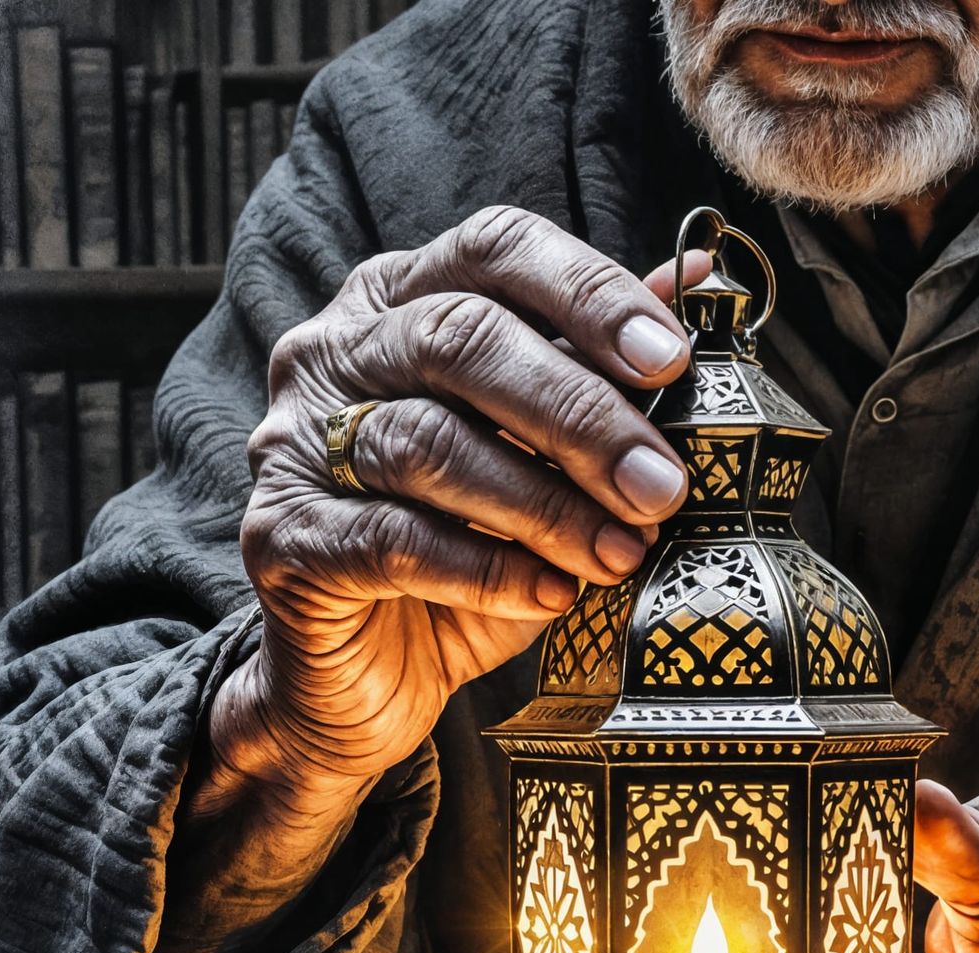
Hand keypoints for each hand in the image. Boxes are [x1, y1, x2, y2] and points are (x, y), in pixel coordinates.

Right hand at [207, 206, 709, 814]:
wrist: (363, 677)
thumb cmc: (463, 552)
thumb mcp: (544, 459)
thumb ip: (599, 371)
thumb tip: (695, 279)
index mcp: (404, 302)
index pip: (495, 248)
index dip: (587, 294)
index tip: (671, 359)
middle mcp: (337, 353)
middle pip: (462, 340)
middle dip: (579, 415)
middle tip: (659, 485)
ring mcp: (297, 443)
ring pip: (426, 442)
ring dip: (544, 503)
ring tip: (620, 553)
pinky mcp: (283, 538)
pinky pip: (393, 540)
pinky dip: (486, 569)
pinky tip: (552, 594)